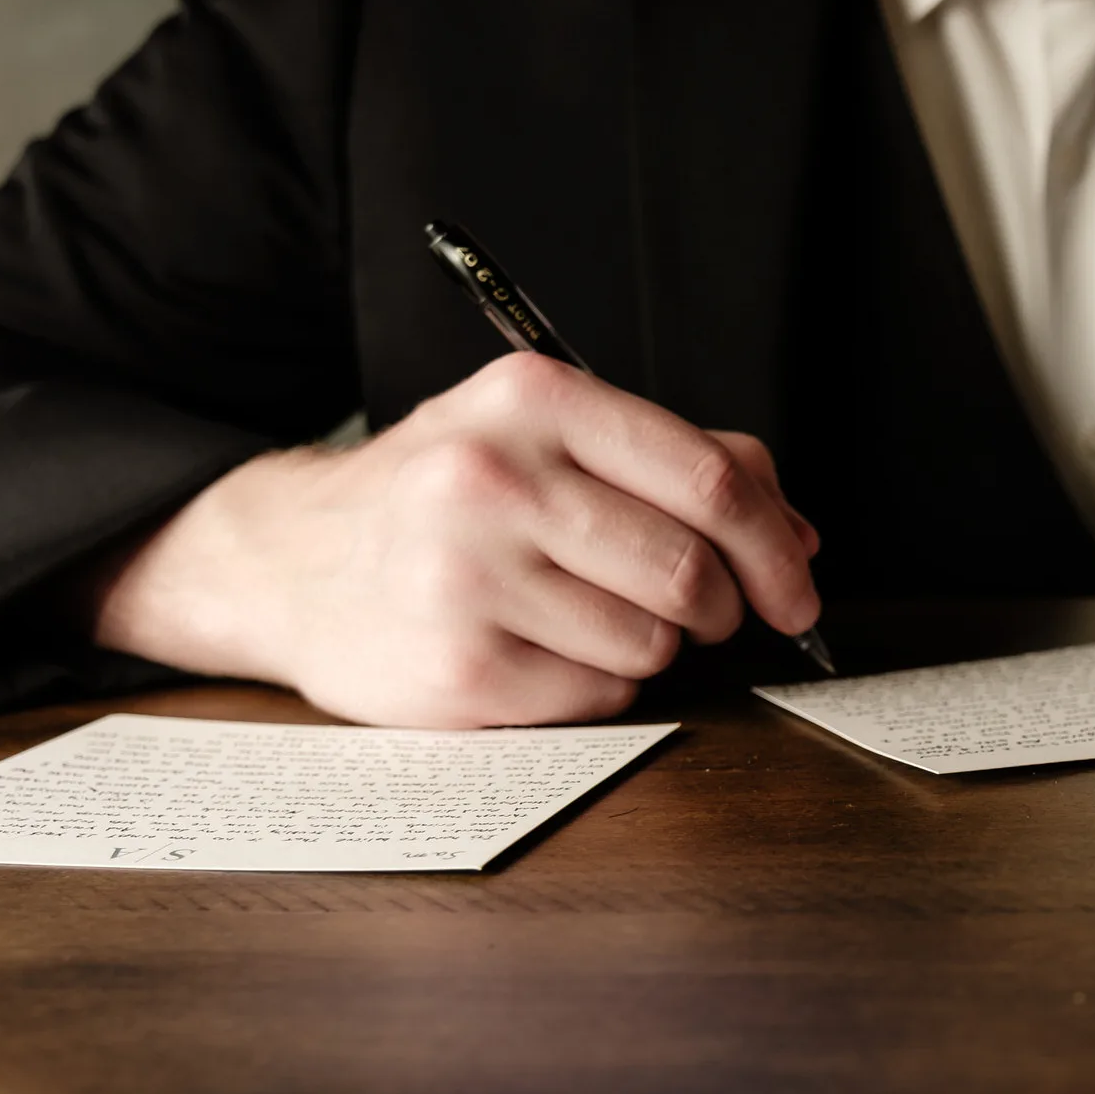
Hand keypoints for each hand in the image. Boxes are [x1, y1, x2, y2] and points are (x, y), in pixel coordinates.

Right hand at [90, 351, 820, 726]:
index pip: (709, 480)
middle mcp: (491, 478)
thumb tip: (798, 535)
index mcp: (533, 399)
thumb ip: (683, 464)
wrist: (294, 560)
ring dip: (650, 644)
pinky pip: (600, 694)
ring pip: (652, 641)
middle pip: (690, 570)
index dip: (776, 547)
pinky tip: (540, 649)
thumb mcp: (548, 436)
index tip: (799, 590)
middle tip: (704, 612)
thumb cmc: (448, 497)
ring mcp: (467, 576)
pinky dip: (597, 683)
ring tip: (583, 614)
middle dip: (722, 607)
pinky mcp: (458, 667)